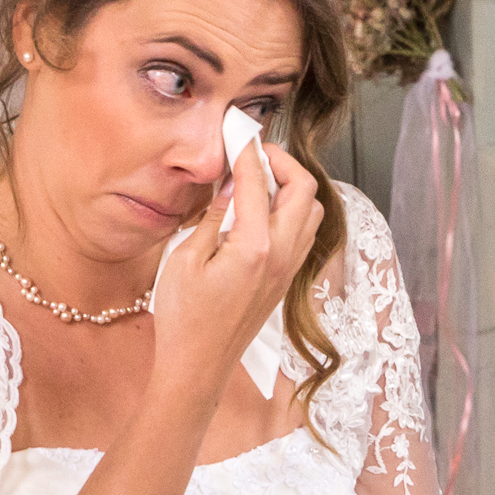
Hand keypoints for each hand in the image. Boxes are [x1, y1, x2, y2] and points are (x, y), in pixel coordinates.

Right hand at [151, 139, 323, 395]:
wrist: (199, 366)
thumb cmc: (184, 317)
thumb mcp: (185, 259)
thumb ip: (214, 217)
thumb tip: (233, 186)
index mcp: (255, 246)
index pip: (259, 181)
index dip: (246, 149)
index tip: (235, 129)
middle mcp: (282, 255)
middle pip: (304, 189)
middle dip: (282, 161)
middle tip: (252, 152)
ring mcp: (288, 269)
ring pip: (311, 211)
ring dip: (292, 187)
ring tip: (257, 180)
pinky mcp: (285, 280)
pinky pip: (303, 233)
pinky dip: (291, 210)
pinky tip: (261, 210)